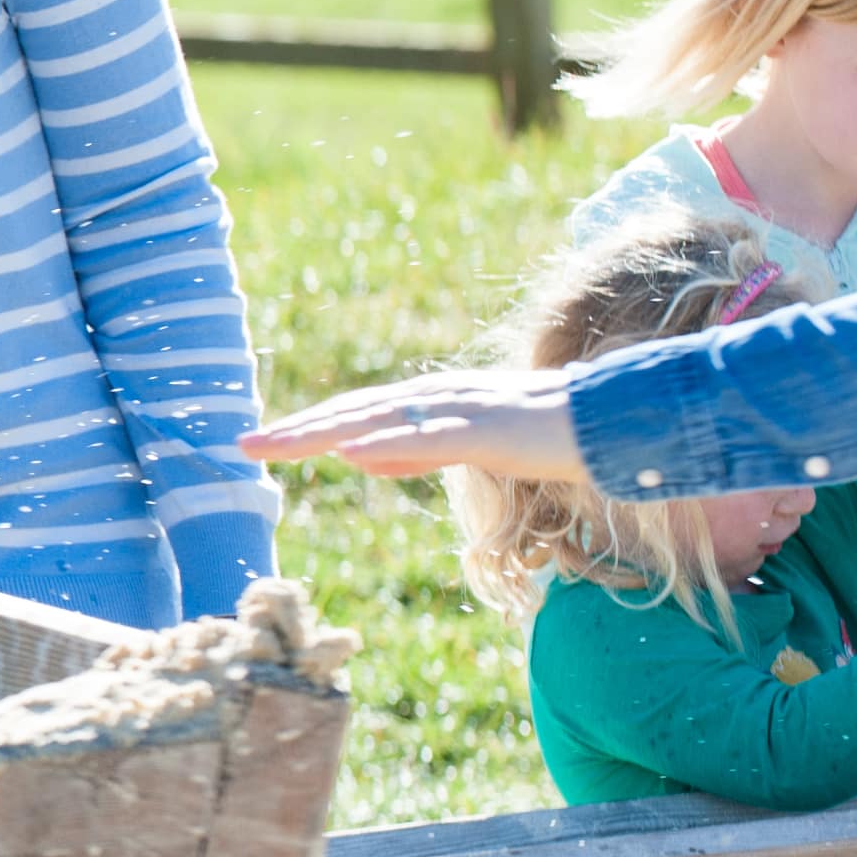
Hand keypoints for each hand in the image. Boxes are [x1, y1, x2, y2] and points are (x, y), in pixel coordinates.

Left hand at [242, 372, 584, 482]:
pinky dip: (388, 444)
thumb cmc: (541, 436)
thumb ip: (410, 452)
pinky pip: (430, 438)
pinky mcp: (488, 428)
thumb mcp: (462, 447)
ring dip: (320, 431)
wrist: (614, 422)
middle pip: (352, 412)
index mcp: (427, 404)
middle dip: (295, 428)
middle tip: (241, 443)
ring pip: (377, 420)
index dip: (304, 427)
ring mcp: (459, 410)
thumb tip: (357, 458)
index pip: (353, 415)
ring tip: (272, 444)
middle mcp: (434, 398)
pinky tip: (349, 452)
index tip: (258, 442)